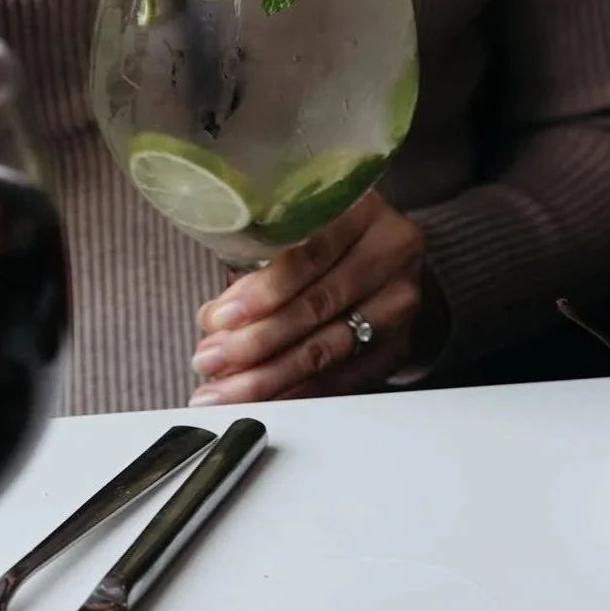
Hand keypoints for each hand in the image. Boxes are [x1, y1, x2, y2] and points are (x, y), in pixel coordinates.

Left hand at [189, 192, 446, 404]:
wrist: (385, 258)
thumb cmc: (324, 238)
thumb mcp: (296, 231)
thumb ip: (256, 266)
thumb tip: (214, 321)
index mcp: (361, 210)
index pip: (310, 254)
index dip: (262, 290)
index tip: (219, 319)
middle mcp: (391, 252)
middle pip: (319, 305)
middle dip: (256, 341)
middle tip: (209, 361)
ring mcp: (400, 302)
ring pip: (328, 349)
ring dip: (269, 376)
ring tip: (224, 390)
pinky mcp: (398, 346)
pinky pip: (342, 379)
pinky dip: (297, 392)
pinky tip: (262, 400)